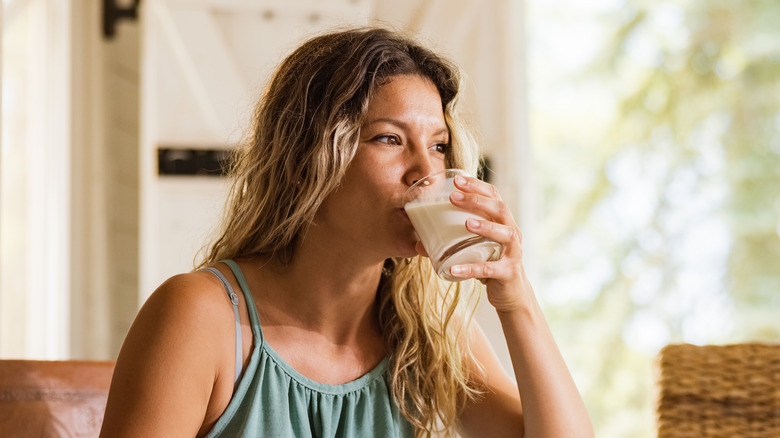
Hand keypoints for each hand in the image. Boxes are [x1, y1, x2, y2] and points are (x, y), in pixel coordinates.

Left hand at [444, 175, 533, 312]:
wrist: (511, 294)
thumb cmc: (489, 265)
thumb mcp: (472, 250)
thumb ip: (450, 244)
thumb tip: (417, 243)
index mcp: (502, 222)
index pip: (494, 196)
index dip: (477, 186)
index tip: (457, 180)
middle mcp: (512, 233)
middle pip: (500, 209)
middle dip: (478, 200)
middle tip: (454, 197)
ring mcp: (513, 253)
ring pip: (505, 234)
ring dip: (486, 226)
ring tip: (467, 223)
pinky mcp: (508, 273)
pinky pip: (490, 269)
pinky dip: (471, 268)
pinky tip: (453, 268)